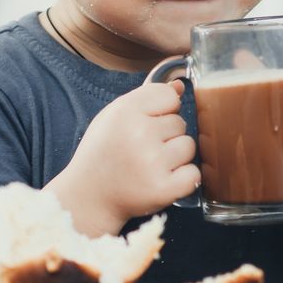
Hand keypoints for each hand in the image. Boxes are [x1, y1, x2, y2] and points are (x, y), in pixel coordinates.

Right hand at [62, 80, 198, 222]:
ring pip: (189, 146)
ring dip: (176, 157)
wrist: (88, 196)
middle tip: (141, 150)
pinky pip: (194, 174)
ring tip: (150, 165)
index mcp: (125, 110)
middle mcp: (140, 133)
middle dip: (166, 136)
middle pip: (180, 122)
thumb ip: (147, 97)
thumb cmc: (103, 153)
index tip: (145, 124)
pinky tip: (161, 180)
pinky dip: (183, 180)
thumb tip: (179, 86)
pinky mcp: (163, 189)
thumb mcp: (114, 116)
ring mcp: (153, 161)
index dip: (161, 111)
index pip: (169, 96)